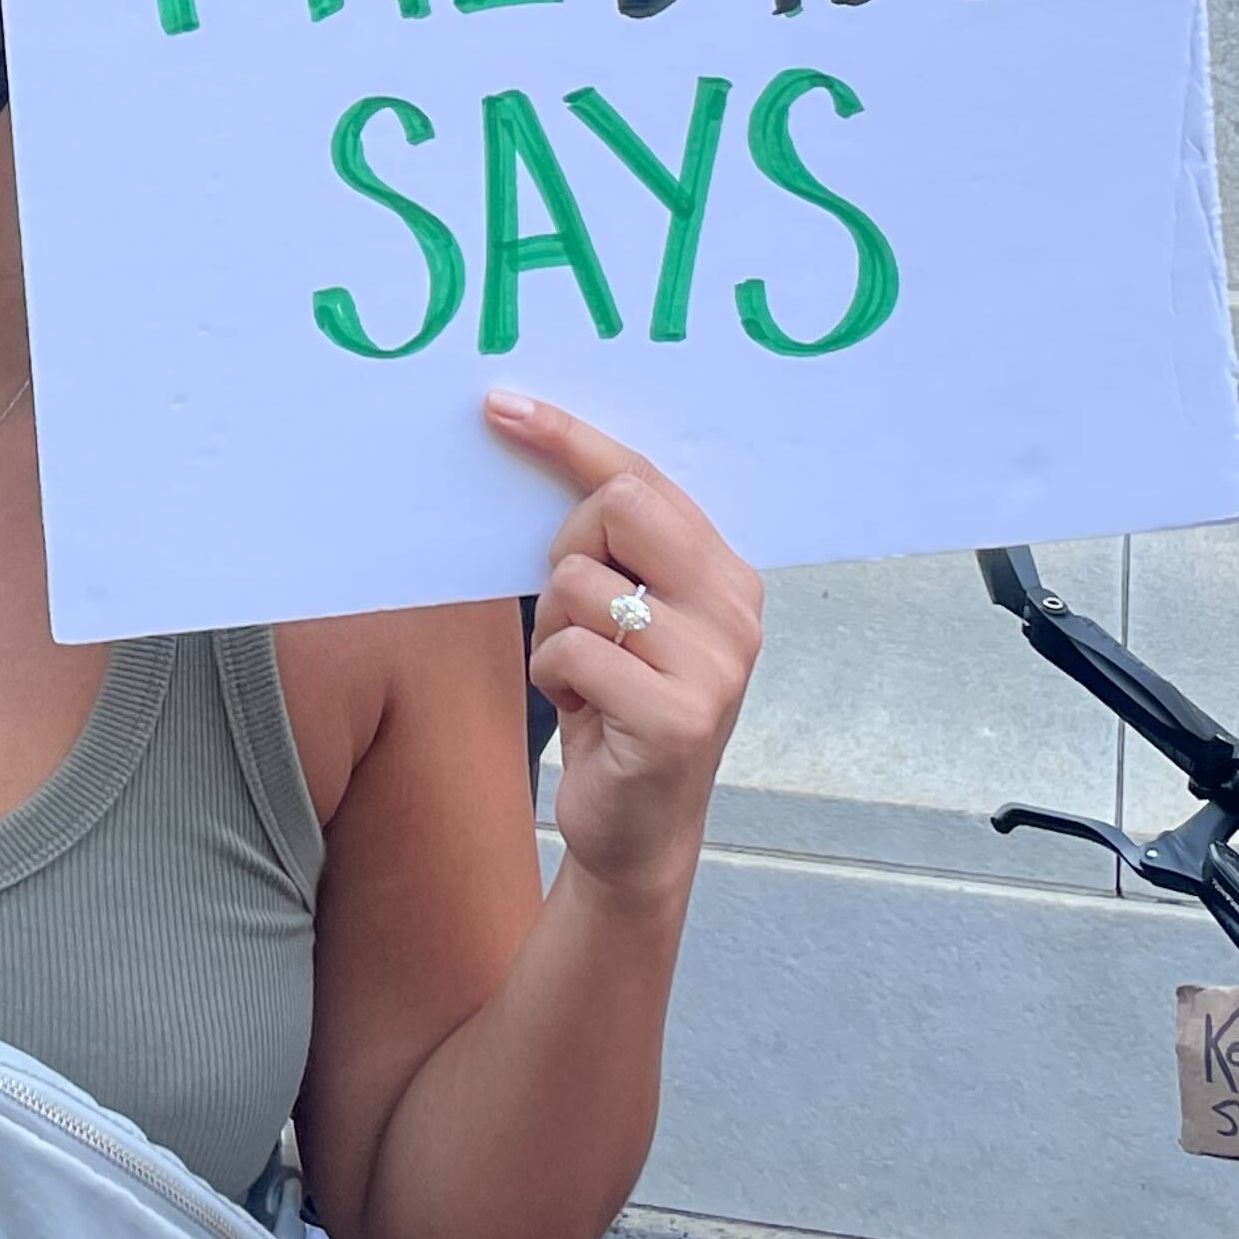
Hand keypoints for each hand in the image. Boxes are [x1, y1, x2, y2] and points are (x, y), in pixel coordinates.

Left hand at [488, 394, 760, 915]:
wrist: (640, 832)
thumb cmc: (618, 707)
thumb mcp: (625, 616)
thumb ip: (615, 549)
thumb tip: (534, 441)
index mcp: (726, 574)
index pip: (645, 477)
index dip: (571, 438)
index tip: (503, 406)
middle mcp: (736, 610)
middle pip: (619, 506)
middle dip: (568, 550)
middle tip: (575, 613)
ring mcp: (715, 665)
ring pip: (579, 584)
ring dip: (555, 631)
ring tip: (585, 677)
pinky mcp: (678, 717)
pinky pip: (570, 651)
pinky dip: (552, 676)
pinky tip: (583, 710)